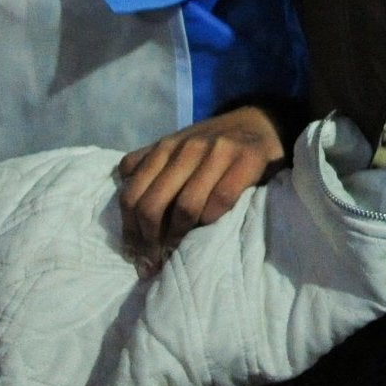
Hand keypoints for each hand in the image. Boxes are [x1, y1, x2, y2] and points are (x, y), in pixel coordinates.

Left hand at [116, 105, 285, 271]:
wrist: (261, 122)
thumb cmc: (213, 144)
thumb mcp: (177, 147)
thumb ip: (149, 166)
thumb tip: (125, 206)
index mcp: (164, 148)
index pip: (131, 195)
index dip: (129, 232)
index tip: (136, 256)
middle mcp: (186, 148)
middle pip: (152, 205)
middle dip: (149, 241)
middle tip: (155, 262)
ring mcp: (216, 152)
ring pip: (185, 206)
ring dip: (178, 237)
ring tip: (178, 253)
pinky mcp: (246, 160)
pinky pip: (220, 201)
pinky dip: (210, 221)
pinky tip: (208, 230)